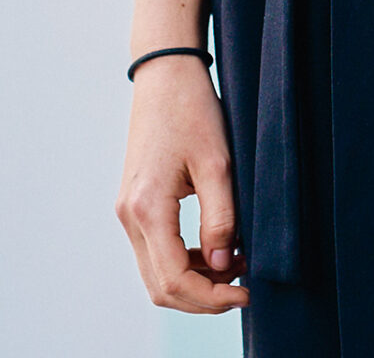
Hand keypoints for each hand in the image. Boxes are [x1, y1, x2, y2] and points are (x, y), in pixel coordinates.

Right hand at [115, 55, 247, 312]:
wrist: (165, 75)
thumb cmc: (192, 110)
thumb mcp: (218, 164)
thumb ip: (222, 219)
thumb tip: (225, 267)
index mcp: (147, 208)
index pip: (175, 279)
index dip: (212, 297)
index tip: (246, 293)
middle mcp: (129, 216)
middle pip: (161, 287)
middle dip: (202, 298)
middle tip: (243, 289)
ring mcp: (127, 211)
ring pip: (156, 273)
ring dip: (194, 281)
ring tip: (236, 267)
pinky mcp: (134, 204)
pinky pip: (155, 251)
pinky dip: (184, 262)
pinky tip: (217, 250)